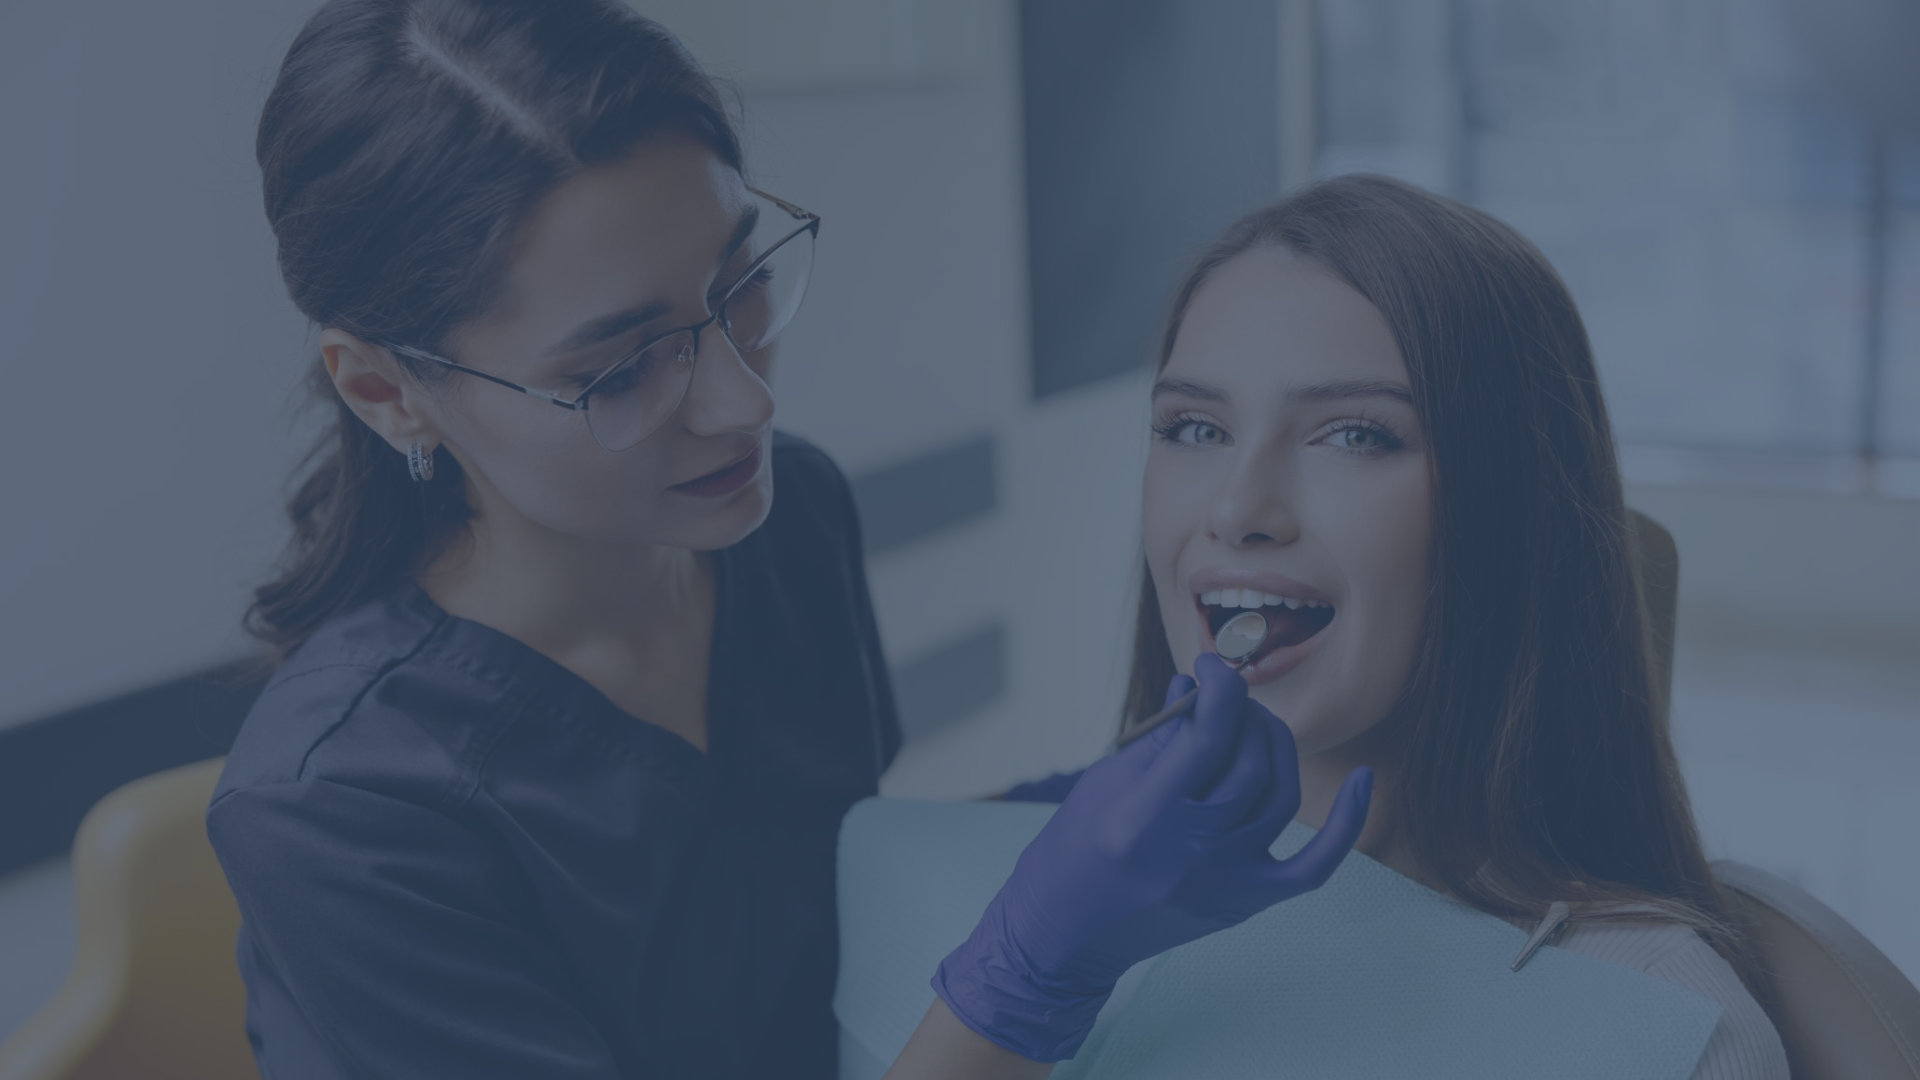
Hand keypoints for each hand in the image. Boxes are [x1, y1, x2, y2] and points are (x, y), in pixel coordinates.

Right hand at [931, 653, 1372, 1061]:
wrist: (1065, 933)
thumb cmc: (1076, 847)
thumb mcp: (1105, 780)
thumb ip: (1161, 735)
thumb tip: (1203, 687)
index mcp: (1144, 817)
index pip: (1206, 736)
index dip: (1219, 688)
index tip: (1211, 668)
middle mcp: (1190, 852)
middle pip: (1249, 762)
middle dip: (1244, 712)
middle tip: (1226, 697)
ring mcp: (1224, 882)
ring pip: (1280, 795)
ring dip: (1274, 745)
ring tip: (1252, 725)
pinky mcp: (1245, 901)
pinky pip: (1313, 866)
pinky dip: (1346, 824)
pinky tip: (1362, 781)